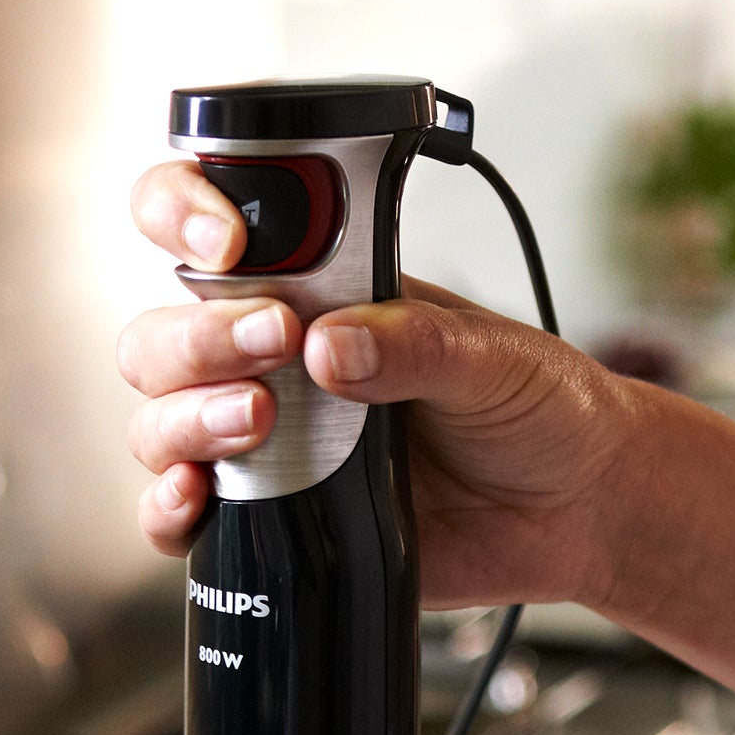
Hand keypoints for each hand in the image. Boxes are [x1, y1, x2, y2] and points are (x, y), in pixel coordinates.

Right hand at [118, 160, 630, 610]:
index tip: (228, 241)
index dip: (186, 213)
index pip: (211, 228)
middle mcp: (274, 362)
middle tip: (274, 347)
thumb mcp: (496, 357)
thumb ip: (417, 345)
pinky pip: (184, 515)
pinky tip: (197, 500)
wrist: (575, 512)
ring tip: (259, 425)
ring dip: (186, 417)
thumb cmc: (538, 411)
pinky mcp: (272, 521)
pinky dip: (167, 508)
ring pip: (160, 418)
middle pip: (163, 335)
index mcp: (319, 291)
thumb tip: (331, 348)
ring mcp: (265, 444)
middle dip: (197, 337)